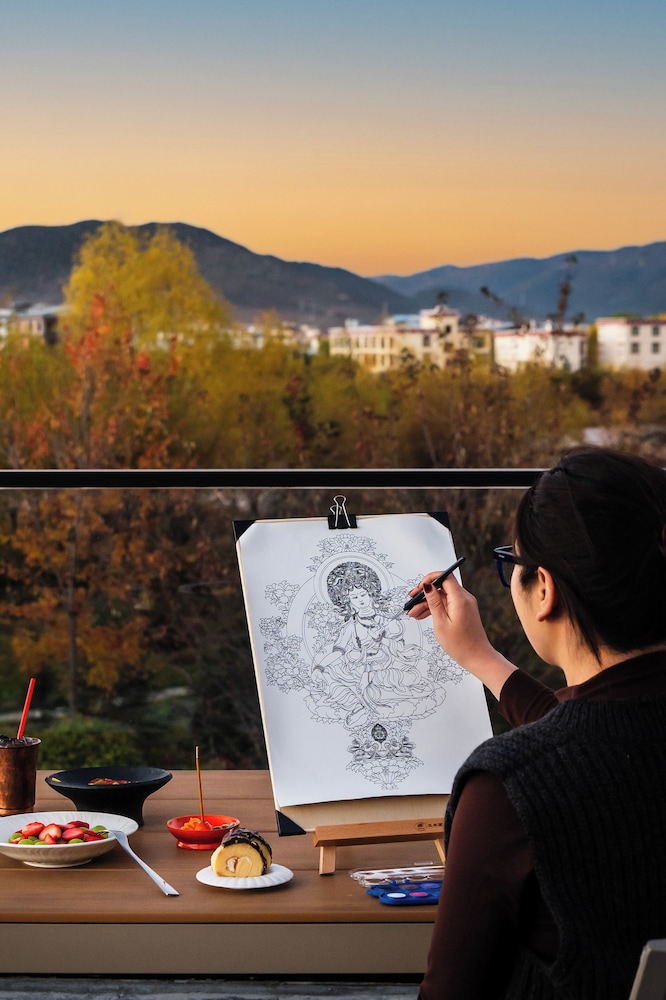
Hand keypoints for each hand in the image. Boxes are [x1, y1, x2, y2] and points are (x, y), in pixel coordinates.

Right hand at [408, 571, 515, 698]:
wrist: (477, 657)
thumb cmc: (460, 644)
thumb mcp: (441, 622)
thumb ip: (434, 602)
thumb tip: (428, 586)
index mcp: (460, 599)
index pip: (445, 576)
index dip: (430, 579)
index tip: (418, 588)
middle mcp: (465, 598)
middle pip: (442, 587)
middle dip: (425, 594)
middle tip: (411, 603)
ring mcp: (465, 604)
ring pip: (443, 597)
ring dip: (428, 603)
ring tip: (414, 614)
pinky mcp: (464, 610)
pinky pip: (447, 604)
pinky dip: (436, 608)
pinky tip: (423, 616)